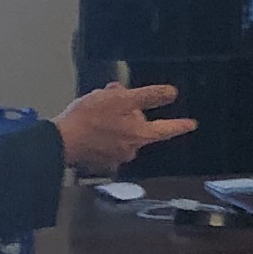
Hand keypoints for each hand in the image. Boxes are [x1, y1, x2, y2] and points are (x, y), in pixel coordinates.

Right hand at [53, 81, 189, 176]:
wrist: (61, 139)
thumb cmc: (91, 117)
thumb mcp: (122, 99)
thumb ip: (149, 96)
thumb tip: (171, 94)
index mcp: (139, 135)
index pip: (166, 129)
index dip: (179, 125)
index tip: (191, 124)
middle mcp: (130, 150)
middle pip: (138, 126)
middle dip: (129, 111)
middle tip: (114, 96)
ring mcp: (114, 157)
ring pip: (121, 131)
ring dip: (114, 119)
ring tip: (97, 108)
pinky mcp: (98, 159)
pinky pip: (106, 140)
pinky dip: (102, 130)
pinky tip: (89, 121)